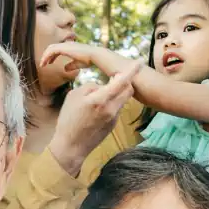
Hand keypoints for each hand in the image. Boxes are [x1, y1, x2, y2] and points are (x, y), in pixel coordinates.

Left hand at [39, 41, 103, 72]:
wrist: (94, 56)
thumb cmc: (89, 60)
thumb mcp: (78, 64)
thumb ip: (71, 66)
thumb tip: (65, 69)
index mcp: (70, 47)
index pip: (57, 49)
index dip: (52, 56)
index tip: (49, 63)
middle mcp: (66, 44)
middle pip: (52, 47)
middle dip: (47, 56)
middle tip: (43, 64)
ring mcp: (65, 45)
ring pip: (50, 48)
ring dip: (45, 57)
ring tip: (42, 65)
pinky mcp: (64, 48)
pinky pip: (51, 51)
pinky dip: (46, 57)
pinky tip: (45, 63)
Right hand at [50, 59, 140, 176]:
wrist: (71, 147)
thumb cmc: (68, 120)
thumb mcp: (74, 96)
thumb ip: (91, 87)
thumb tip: (102, 86)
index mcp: (100, 99)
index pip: (122, 81)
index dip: (132, 70)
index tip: (140, 61)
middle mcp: (111, 109)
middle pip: (128, 89)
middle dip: (125, 81)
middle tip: (114, 78)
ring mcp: (114, 118)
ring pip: (122, 99)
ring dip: (116, 94)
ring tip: (98, 99)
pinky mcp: (113, 125)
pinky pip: (116, 109)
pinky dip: (111, 105)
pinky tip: (96, 112)